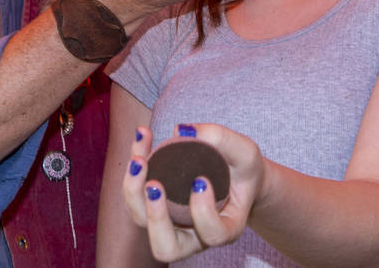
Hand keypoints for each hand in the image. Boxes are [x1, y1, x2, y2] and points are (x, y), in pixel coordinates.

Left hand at [124, 124, 263, 261]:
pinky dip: (135, 165)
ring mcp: (171, 222)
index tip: (201, 180)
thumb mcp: (244, 151)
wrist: (234, 173)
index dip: (203, 213)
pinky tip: (143, 135)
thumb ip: (221, 139)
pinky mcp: (155, 203)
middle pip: (165, 247)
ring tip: (139, 159)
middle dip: (155, 217)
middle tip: (155, 185)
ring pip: (141, 221)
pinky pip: (135, 191)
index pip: (212, 235)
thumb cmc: (242, 168)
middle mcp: (194, 234)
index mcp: (224, 229)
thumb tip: (181, 131)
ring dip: (133, 191)